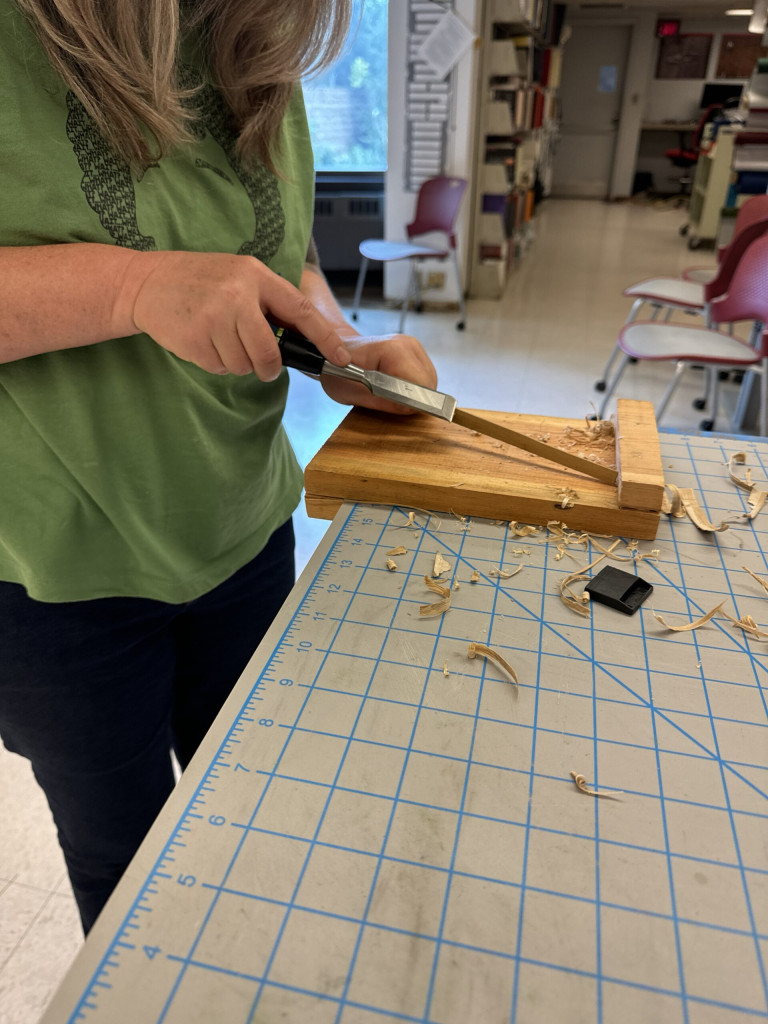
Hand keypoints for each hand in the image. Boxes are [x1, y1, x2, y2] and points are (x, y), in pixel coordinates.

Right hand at [121, 250, 350, 377]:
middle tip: (261, 365)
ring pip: (244, 365)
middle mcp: (237, 296)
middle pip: (269, 353)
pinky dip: (215, 362)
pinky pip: (220, 368)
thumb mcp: (238, 276)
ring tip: (218, 338)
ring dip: (236, 362)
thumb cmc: (200, 281)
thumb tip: (302, 339)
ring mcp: (213, 318)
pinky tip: (202, 340)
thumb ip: (268, 302)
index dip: (324, 338)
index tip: (341, 357)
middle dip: (268, 367)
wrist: (146, 282)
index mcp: (255, 276)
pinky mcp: (194, 339)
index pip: (300, 312)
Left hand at [319, 330, 438, 413]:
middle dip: (411, 399)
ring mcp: (413, 347)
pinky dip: (414, 389)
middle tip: (386, 400)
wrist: (334, 354)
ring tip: (387, 392)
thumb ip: (383, 402)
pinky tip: (394, 386)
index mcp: (392, 350)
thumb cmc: (338, 371)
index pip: (419, 385)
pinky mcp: (416, 353)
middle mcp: (407, 345)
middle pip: (427, 384)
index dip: (409, 401)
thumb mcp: (352, 393)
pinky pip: (425, 379)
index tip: (393, 406)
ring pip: (429, 383)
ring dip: (413, 395)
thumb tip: (409, 408)